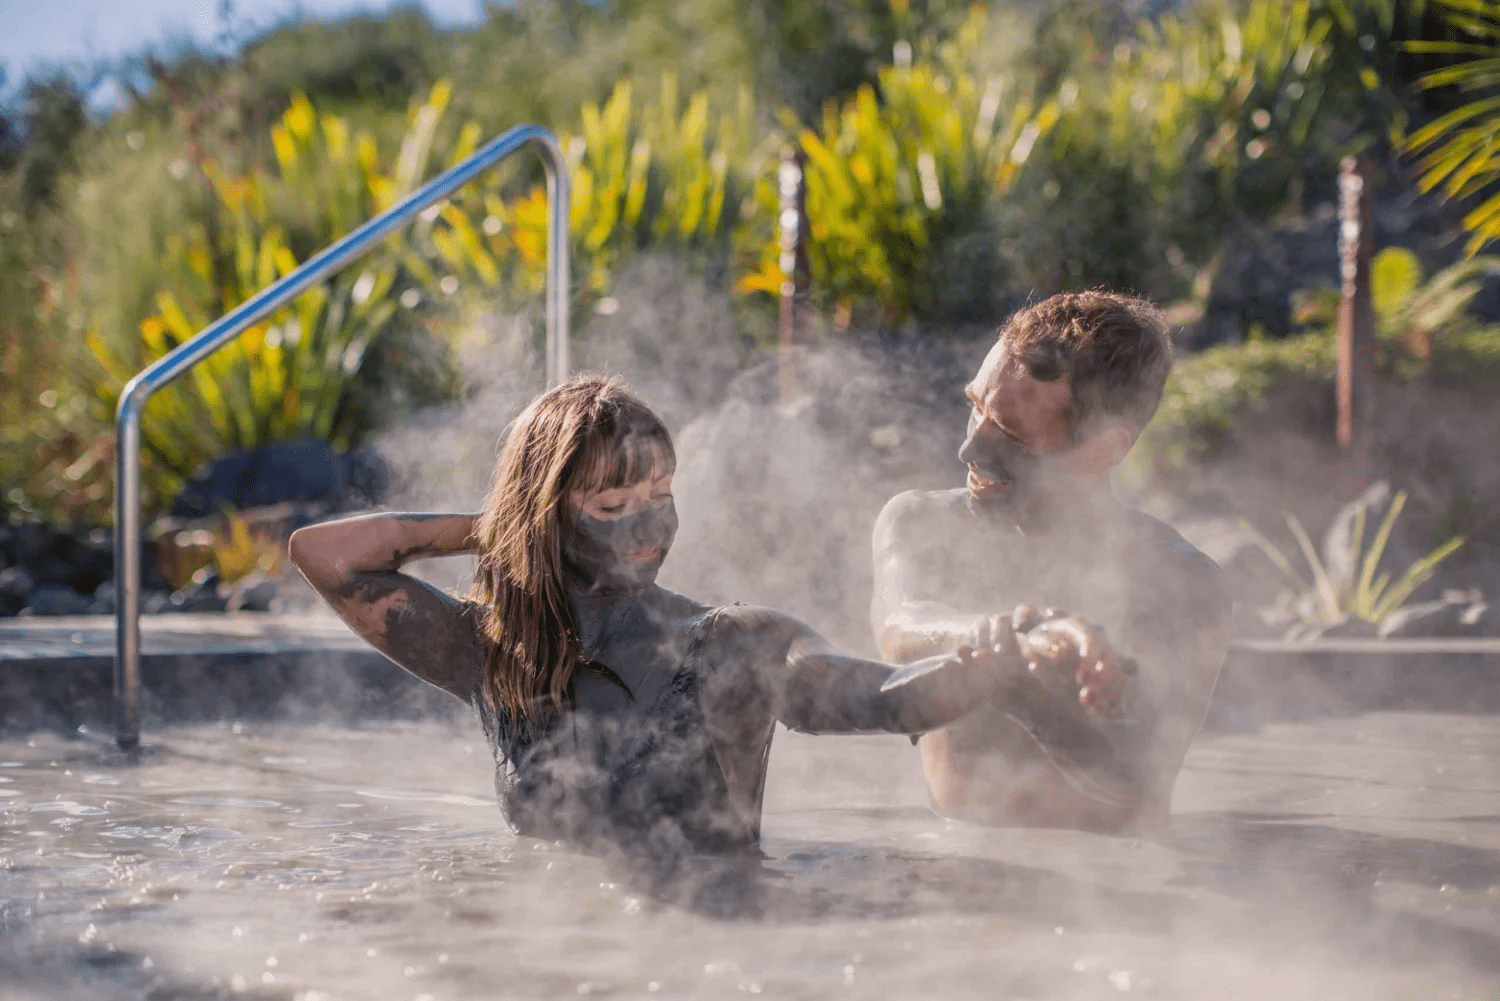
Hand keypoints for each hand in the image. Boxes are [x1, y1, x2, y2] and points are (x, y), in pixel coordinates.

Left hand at [1010, 605, 1132, 717]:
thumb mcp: (1034, 642)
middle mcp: (1097, 641)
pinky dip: (1111, 701)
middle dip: (1102, 679)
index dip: (1089, 660)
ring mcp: (1105, 658)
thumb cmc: (1038, 644)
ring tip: (1087, 704)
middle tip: (1084, 695)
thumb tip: (1058, 651)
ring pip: (1117, 674)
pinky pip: (1118, 687)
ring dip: (1107, 692)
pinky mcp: (1108, 674)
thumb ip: (1043, 645)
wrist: (1043, 651)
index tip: (1081, 679)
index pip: (1090, 640)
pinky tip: (1095, 712)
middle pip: (1110, 658)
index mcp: (1077, 629)